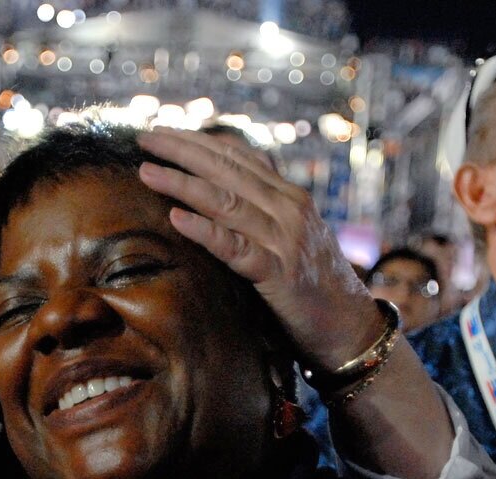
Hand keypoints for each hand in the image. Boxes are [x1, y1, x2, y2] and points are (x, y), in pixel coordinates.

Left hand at [135, 127, 381, 370]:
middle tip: (144, 138)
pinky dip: (205, 231)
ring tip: (147, 173)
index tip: (162, 132)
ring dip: (182, 184)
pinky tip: (176, 219)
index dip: (198, 142)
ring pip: (227, 202)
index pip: (238, 158)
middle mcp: (288, 210)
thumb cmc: (315, 289)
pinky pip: (236, 248)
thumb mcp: (291, 240)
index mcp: (289, 198)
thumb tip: (220, 196)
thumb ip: (264, 214)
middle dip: (182, 151)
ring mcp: (285, 240)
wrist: (351, 328)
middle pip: (227, 170)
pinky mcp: (280, 275)